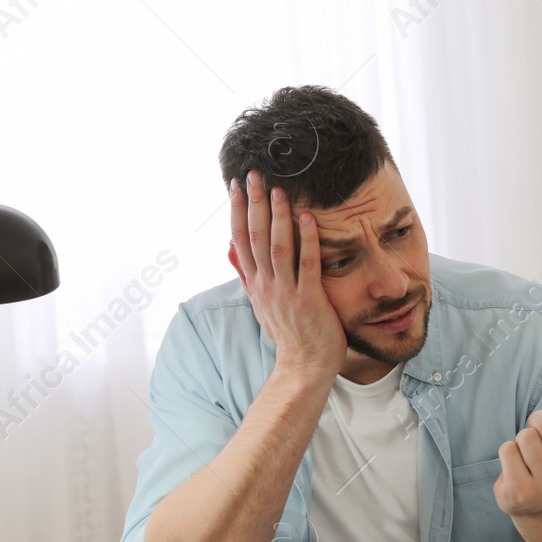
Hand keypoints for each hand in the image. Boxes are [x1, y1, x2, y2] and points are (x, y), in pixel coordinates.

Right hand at [228, 171, 344, 381]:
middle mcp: (266, 286)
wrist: (304, 367)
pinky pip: (307, 265)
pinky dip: (307, 240)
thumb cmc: (289, 335)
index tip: (236, 186)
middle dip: (254, 204)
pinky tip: (308, 218)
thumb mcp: (262, 305)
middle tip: (253, 174)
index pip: (240, 240)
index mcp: (255, 284)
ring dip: (278, 217)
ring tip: (278, 189)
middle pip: (255, 238)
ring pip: (278, 247)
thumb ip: (249, 277)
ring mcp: (286, 293)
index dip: (237, 211)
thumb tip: (232, 251)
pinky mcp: (309, 299)